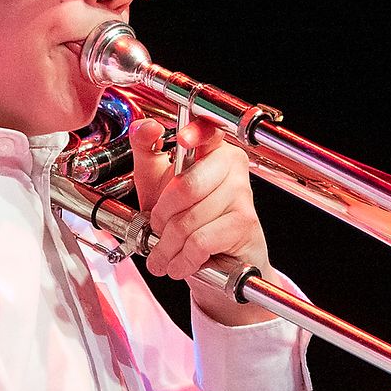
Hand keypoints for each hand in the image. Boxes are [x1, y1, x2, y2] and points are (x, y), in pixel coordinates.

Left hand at [128, 117, 275, 324]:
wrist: (216, 261)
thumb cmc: (186, 216)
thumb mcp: (156, 181)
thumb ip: (146, 150)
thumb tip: (146, 127)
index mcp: (213, 148)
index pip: (209, 130)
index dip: (196, 132)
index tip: (182, 139)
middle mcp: (233, 166)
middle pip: (186, 186)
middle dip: (161, 217)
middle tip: (158, 229)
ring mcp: (242, 195)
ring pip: (189, 220)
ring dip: (169, 246)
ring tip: (167, 254)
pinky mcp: (245, 224)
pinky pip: (200, 241)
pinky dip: (183, 259)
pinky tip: (181, 263)